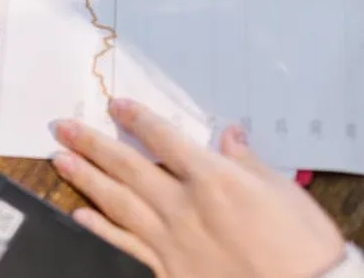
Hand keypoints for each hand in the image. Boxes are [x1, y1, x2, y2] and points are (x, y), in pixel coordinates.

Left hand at [52, 99, 345, 277]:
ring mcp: (172, 242)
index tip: (113, 104)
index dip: (136, 119)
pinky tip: (79, 215)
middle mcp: (184, 207)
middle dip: (91, 144)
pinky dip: (100, 229)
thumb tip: (230, 134)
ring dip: (86, 180)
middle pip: (128, 168)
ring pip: (118, 204)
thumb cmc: (303, 246)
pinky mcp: (170, 271)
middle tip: (62, 128)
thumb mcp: (282, 191)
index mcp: (213, 179)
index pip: (163, 139)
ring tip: (60, 161)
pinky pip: (126, 245)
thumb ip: (247, 161)